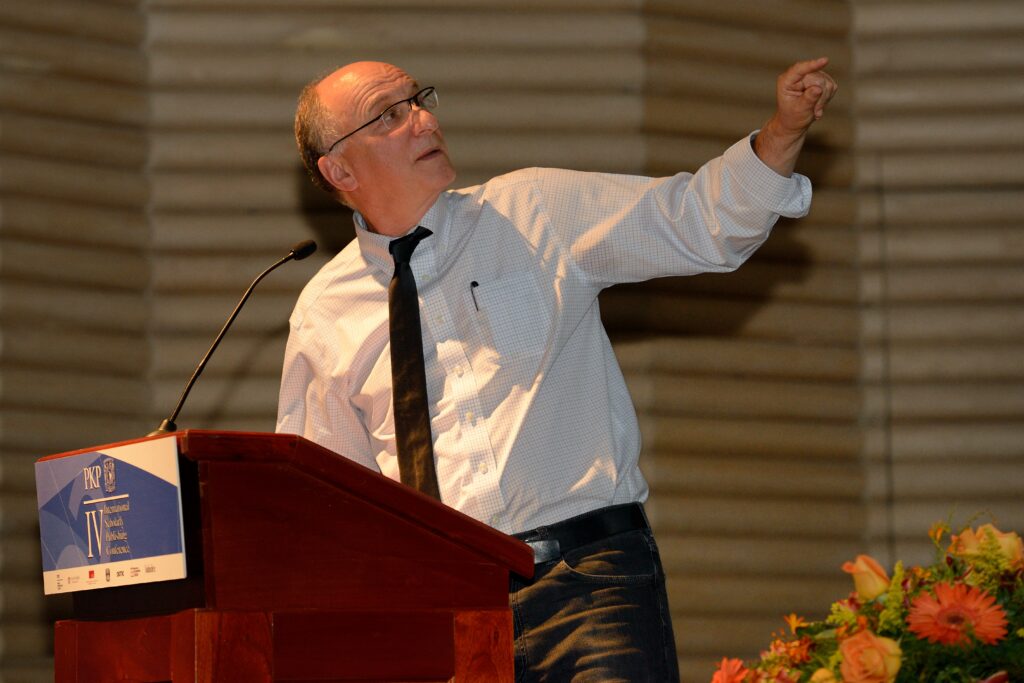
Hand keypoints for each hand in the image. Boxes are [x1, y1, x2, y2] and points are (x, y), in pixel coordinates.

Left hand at [754, 57, 837, 176]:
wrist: (792, 128)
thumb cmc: (790, 121)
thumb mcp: (798, 112)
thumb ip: (807, 99)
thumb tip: (816, 88)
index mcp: (787, 81)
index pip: (800, 69)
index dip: (812, 65)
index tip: (824, 61)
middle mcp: (798, 78)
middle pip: (818, 77)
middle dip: (819, 95)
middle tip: (815, 113)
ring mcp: (810, 80)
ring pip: (827, 83)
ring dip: (824, 100)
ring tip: (815, 113)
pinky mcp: (820, 85)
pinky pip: (832, 87)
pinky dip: (827, 99)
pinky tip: (819, 109)